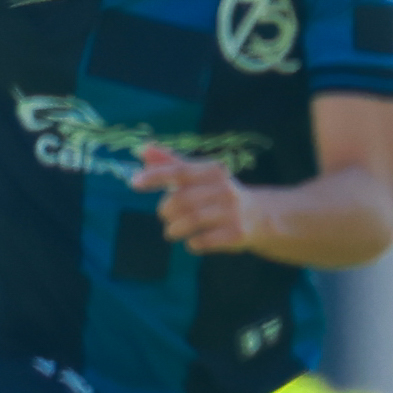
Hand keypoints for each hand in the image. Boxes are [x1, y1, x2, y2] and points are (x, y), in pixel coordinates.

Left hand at [135, 148, 258, 254]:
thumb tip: (142, 148)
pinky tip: (193, 240)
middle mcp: (225, 189)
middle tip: (165, 215)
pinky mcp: (236, 234)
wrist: (259, 216)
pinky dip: (191, 243)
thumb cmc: (218, 193)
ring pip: (190, 221)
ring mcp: (232, 212)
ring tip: (172, 231)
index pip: (180, 171)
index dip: (155, 176)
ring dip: (173, 229)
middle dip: (165, 211)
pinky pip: (202, 241)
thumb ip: (171, 163)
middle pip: (182, 200)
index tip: (133, 183)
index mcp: (213, 171)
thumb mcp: (199, 175)